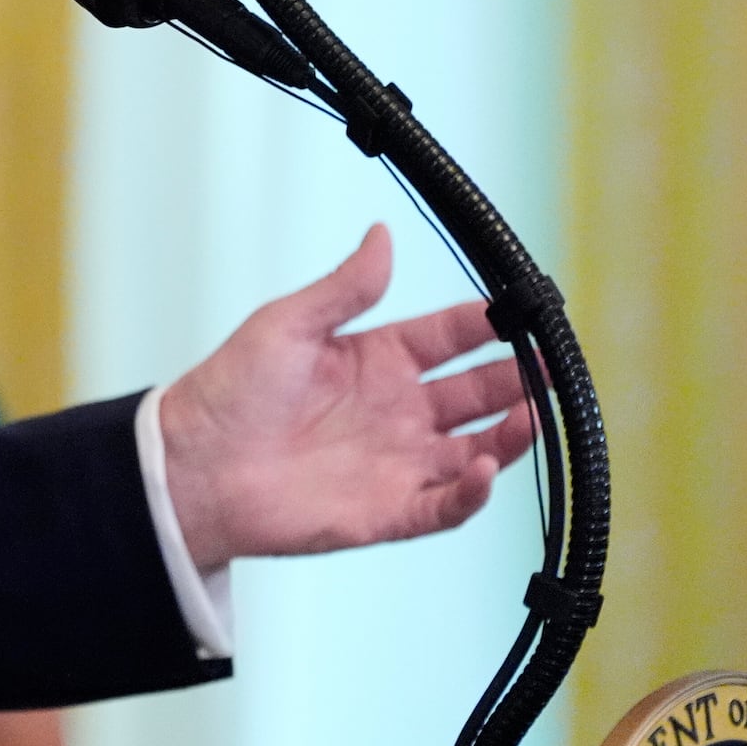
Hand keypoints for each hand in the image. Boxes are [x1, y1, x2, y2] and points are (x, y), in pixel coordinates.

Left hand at [158, 223, 535, 570]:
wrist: (192, 464)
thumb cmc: (230, 390)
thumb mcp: (288, 324)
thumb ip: (344, 288)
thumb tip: (381, 233)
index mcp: (376, 360)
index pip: (449, 337)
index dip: (487, 325)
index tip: (525, 310)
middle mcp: (397, 411)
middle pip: (476, 394)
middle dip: (518, 380)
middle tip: (555, 367)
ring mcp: (397, 462)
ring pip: (475, 450)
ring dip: (510, 436)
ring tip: (534, 414)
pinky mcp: (388, 511)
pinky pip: (444, 506)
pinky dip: (471, 493)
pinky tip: (484, 468)